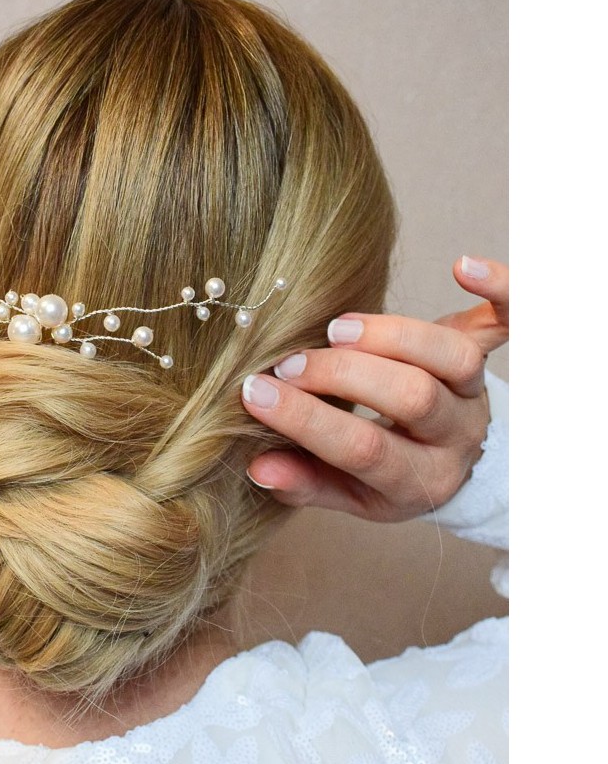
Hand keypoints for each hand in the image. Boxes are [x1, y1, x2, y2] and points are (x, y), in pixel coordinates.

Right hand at [240, 256, 508, 521]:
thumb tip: (258, 468)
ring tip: (337, 329)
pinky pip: (509, 321)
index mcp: (420, 480)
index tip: (255, 393)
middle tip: (290, 362)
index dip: (307, 421)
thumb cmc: (391, 476)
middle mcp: (456, 436)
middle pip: (413, 398)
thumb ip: (306, 483)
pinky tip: (463, 268)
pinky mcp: (489, 350)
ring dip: (394, 335)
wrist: (457, 461)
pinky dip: (498, 292)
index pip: (364, 451)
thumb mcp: (350, 495)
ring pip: (453, 357)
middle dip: (344, 375)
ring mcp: (476, 392)